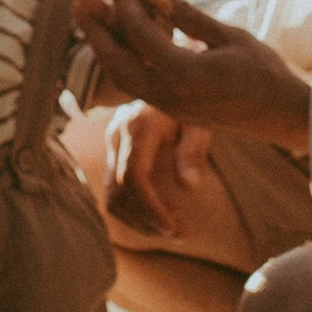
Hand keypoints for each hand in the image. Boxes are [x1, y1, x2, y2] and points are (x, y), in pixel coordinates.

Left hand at [76, 0, 310, 153]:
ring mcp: (167, 107)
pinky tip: (116, 40)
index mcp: (182, 74)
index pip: (139, 31)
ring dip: (102, 45)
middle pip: (114, 59)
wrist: (282, 116)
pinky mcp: (172, 110)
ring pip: (120, 76)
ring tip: (89, 17)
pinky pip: (135, 84)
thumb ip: (189, 15)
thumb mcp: (228, 36)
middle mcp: (167, 95)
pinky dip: (120, 60)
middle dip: (93, 27)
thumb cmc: (264, 72)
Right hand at [101, 97, 212, 236]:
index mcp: (140, 125)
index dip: (151, 209)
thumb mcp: (200, 121)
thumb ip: (193, 151)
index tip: (174, 227)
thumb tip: (189, 187)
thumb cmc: (193, 100)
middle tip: (177, 234)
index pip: (133, 177)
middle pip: (118, 191)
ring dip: (137, 220)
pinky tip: (157, 217)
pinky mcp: (112, 150)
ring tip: (169, 230)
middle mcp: (118, 133)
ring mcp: (111, 141)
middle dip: (145, 220)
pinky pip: (112, 190)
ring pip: (110, 196)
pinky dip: (132, 211)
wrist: (172, 77)